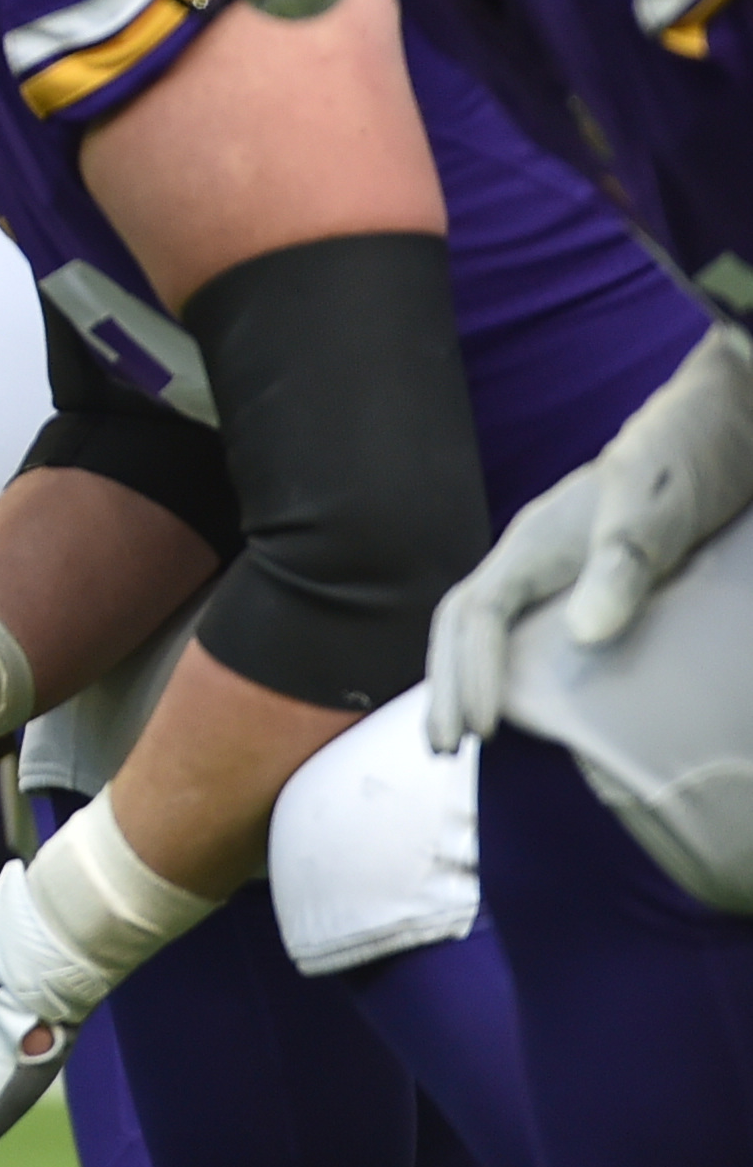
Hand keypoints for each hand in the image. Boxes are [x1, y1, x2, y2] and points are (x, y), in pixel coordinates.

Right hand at [434, 325, 752, 746]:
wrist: (724, 420)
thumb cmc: (688, 460)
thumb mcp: (657, 512)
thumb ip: (621, 569)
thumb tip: (583, 637)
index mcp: (533, 542)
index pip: (477, 615)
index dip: (473, 673)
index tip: (486, 731)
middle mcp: (529, 555)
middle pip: (460, 622)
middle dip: (445, 683)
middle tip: (442, 746)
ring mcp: (550, 563)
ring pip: (480, 624)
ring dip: (461, 675)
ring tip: (462, 729)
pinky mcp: (577, 573)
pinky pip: (517, 625)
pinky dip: (497, 662)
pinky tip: (517, 692)